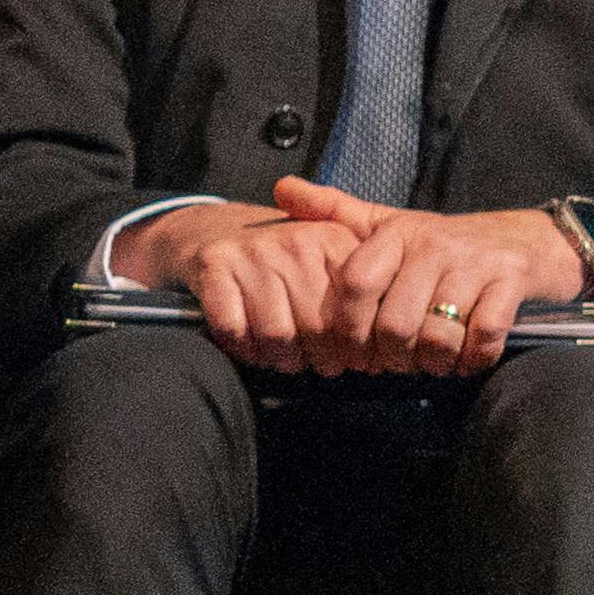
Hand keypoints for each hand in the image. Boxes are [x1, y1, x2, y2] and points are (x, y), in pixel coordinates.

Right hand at [125, 198, 360, 369]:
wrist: (217, 228)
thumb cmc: (285, 255)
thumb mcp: (329, 254)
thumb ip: (359, 290)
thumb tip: (379, 351)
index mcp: (333, 237)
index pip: (355, 305)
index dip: (357, 341)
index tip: (356, 359)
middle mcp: (295, 241)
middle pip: (317, 325)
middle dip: (323, 357)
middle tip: (324, 366)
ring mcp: (252, 253)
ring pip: (276, 333)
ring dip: (283, 359)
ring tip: (289, 361)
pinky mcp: (214, 267)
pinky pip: (233, 328)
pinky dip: (244, 349)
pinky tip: (253, 350)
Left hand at [280, 182, 580, 378]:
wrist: (529, 240)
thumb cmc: (445, 243)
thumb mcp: (389, 223)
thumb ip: (335, 212)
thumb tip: (282, 188)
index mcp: (397, 234)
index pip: (354, 286)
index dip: (347, 328)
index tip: (354, 350)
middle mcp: (434, 244)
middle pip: (394, 324)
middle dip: (393, 358)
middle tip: (398, 364)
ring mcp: (476, 263)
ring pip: (437, 335)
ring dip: (433, 363)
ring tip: (432, 363)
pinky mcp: (512, 281)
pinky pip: (483, 335)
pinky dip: (472, 358)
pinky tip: (467, 357)